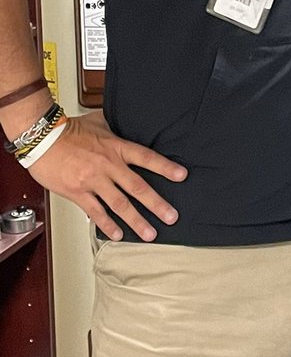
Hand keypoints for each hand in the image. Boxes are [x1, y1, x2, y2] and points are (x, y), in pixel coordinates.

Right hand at [27, 110, 186, 241]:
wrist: (42, 138)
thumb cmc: (68, 129)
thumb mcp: (99, 122)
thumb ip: (115, 129)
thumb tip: (127, 124)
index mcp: (116, 147)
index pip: (147, 158)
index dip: (165, 167)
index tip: (181, 176)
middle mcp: (108, 165)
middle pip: (138, 187)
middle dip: (157, 204)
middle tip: (171, 216)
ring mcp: (94, 181)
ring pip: (120, 204)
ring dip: (137, 221)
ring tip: (150, 233)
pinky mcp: (78, 193)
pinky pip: (96, 212)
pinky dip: (108, 225)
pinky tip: (118, 234)